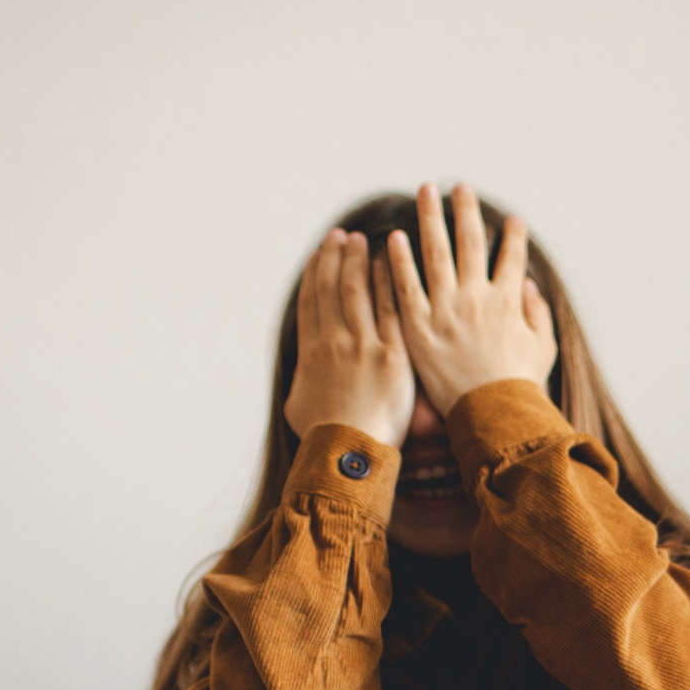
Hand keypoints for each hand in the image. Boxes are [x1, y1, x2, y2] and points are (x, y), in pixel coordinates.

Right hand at [282, 229, 414, 447]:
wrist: (349, 453)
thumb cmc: (322, 438)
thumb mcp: (297, 406)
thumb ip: (301, 382)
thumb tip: (301, 376)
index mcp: (310, 352)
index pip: (312, 302)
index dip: (316, 274)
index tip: (320, 254)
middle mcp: (333, 342)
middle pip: (332, 289)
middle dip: (336, 258)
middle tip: (341, 236)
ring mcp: (362, 346)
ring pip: (358, 292)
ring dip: (358, 262)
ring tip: (361, 241)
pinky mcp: (392, 355)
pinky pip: (389, 310)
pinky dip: (387, 283)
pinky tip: (389, 263)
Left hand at [386, 182, 557, 412]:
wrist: (491, 416)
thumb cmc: (518, 388)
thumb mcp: (543, 350)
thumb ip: (537, 314)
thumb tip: (528, 285)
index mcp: (507, 302)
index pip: (512, 258)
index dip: (514, 236)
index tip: (513, 219)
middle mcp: (476, 298)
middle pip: (471, 242)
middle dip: (466, 210)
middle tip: (459, 186)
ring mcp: (446, 309)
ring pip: (436, 253)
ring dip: (431, 218)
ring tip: (426, 192)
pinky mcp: (419, 327)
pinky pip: (406, 286)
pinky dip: (400, 260)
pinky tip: (395, 238)